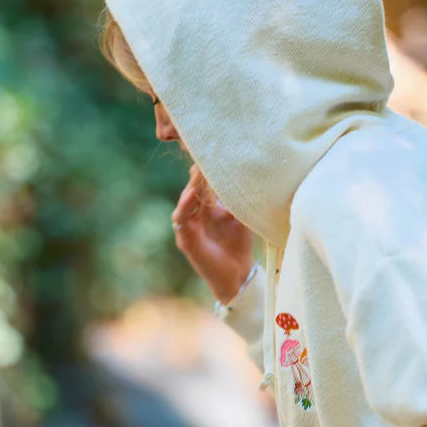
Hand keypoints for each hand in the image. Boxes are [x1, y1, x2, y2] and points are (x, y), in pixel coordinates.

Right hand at [172, 164, 255, 301]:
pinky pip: (181, 220)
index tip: (214, 152)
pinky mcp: (185, 240)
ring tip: (197, 173)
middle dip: (197, 173)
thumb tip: (246, 174)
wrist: (237, 274)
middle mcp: (196, 213)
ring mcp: (189, 226)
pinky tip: (191, 195)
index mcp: (209, 206)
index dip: (206, 169)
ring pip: (185, 201)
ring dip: (191, 187)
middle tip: (204, 156)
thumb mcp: (241, 217)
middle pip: (193, 188)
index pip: (203, 183)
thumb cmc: (239, 245)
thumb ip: (239, 199)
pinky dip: (184, 207)